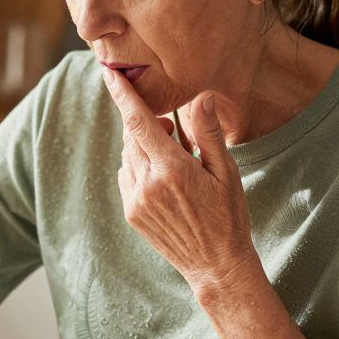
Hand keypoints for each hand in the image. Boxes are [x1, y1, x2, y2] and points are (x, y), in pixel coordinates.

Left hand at [102, 68, 257, 293]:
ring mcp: (135, 201)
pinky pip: (127, 175)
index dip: (122, 96)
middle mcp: (147, 184)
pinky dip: (139, 166)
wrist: (215, 265)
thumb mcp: (227, 172)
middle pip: (131, 135)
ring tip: (174, 158)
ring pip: (128, 155)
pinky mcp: (131, 213)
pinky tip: (163, 176)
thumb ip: (208, 133)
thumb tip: (200, 97)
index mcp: (171, 170)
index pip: (138, 123)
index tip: (109, 74)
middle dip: (145, 122)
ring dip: (143, 145)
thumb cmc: (228, 216)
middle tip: (172, 129)